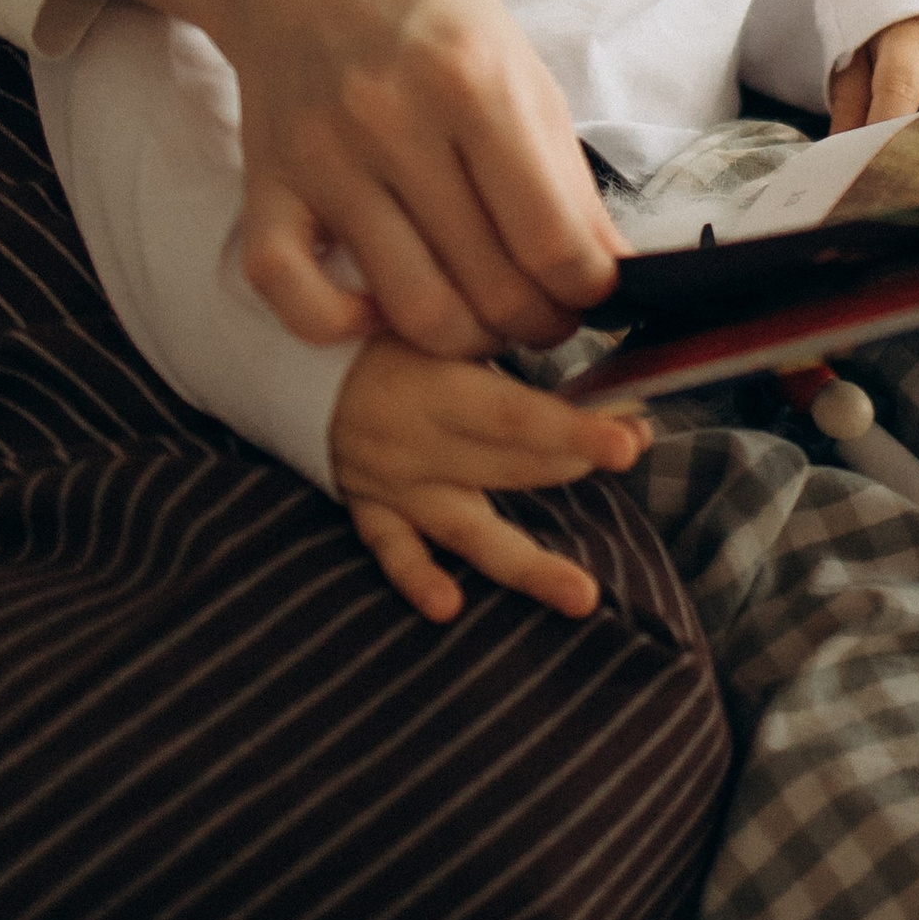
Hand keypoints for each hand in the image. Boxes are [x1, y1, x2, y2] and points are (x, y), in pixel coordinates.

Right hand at [85, 0, 619, 358]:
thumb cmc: (424, 8)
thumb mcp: (517, 64)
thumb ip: (562, 170)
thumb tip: (609, 268)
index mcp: (474, 83)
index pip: (551, 238)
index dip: (589, 291)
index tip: (595, 295)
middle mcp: (395, 123)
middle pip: (490, 287)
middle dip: (539, 325)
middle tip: (548, 316)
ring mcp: (324, 160)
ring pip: (411, 309)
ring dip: (466, 339)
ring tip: (487, 321)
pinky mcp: (266, 184)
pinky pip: (292, 293)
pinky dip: (341, 326)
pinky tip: (378, 308)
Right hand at [330, 332, 650, 621]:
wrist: (283, 349)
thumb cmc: (375, 321)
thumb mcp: (435, 311)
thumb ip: (496, 325)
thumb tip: (574, 321)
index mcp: (434, 388)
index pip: (518, 419)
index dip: (577, 432)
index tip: (630, 439)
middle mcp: (416, 444)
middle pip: (510, 469)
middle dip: (577, 461)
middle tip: (635, 447)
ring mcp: (392, 484)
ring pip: (468, 530)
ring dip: (528, 565)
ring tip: (581, 597)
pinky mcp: (367, 507)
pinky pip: (391, 550)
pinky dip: (415, 579)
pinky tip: (447, 608)